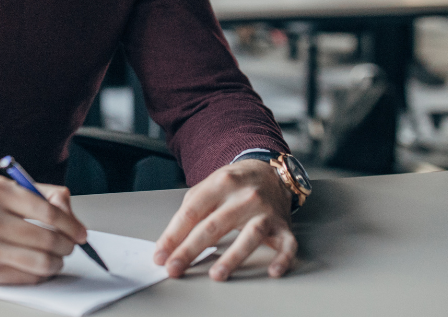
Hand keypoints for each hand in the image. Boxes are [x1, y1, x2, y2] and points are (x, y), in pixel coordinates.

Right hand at [0, 176, 86, 284]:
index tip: (80, 233)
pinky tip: (37, 266)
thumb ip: (41, 193)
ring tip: (55, 257)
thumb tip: (70, 213)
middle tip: (69, 245)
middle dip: (67, 245)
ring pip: (39, 262)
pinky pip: (24, 277)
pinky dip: (38, 274)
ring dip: (56, 262)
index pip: (48, 212)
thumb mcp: (3, 186)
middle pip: (47, 239)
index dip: (71, 225)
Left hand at [154, 159, 296, 280]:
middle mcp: (244, 197)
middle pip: (214, 226)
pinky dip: (282, 259)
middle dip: (190, 250)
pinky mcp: (284, 226)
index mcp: (220, 184)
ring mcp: (266, 212)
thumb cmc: (234, 184)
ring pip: (250, 235)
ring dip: (233, 257)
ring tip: (216, 274)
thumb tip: (171, 243)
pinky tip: (273, 271)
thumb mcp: (210, 185)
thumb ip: (192, 209)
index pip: (192, 212)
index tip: (160, 255)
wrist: (271, 173)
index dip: (173, 235)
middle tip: (174, 268)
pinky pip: (287, 244)